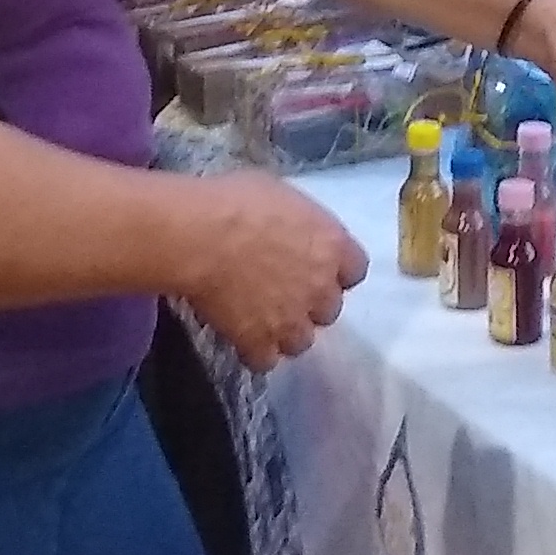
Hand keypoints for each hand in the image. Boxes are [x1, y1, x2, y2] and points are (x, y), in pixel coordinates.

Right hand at [178, 177, 366, 370]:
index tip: (316, 265)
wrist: (200, 235)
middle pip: (329, 309)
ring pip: (302, 341)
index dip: (335, 270)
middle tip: (282, 290)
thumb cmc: (236, 201)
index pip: (355, 269)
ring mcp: (292, 320)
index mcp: (332, 245)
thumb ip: (298, 222)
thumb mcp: (280, 194)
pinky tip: (240, 335)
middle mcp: (321, 288)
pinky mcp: (259, 342)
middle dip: (310, 302)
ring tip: (260, 318)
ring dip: (285, 332)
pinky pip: (266, 360)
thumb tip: (290, 228)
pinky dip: (254, 351)